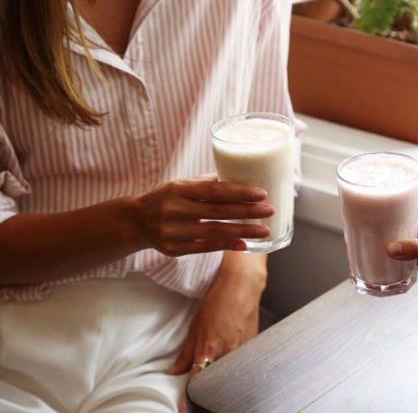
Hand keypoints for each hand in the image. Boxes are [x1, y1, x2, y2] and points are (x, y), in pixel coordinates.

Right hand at [131, 174, 273, 256]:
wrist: (136, 222)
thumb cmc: (167, 199)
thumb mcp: (182, 185)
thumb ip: (208, 184)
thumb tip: (242, 179)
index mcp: (178, 189)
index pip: (213, 190)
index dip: (239, 192)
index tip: (262, 193)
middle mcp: (174, 209)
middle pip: (217, 211)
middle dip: (247, 211)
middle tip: (269, 211)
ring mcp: (173, 231)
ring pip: (214, 231)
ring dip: (242, 231)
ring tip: (264, 230)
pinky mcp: (174, 249)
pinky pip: (205, 248)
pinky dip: (226, 245)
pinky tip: (244, 244)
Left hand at [166, 251, 266, 412]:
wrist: (242, 286)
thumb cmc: (219, 300)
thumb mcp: (196, 326)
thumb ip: (185, 352)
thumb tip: (174, 370)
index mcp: (209, 348)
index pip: (196, 380)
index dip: (189, 396)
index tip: (185, 407)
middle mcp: (226, 353)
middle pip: (214, 379)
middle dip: (206, 384)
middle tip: (201, 382)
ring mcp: (241, 351)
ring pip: (228, 372)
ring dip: (220, 371)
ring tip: (218, 359)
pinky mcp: (252, 347)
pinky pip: (240, 362)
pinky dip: (233, 362)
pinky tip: (230, 351)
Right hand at [387, 194, 417, 303]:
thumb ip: (417, 248)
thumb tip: (390, 248)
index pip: (417, 199)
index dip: (399, 198)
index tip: (380, 200)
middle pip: (410, 219)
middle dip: (394, 222)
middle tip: (372, 224)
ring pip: (411, 239)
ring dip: (398, 241)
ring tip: (376, 241)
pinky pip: (415, 256)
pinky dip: (404, 258)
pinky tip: (391, 261)